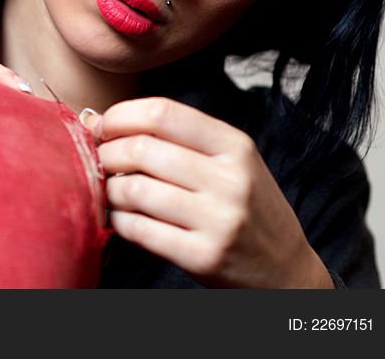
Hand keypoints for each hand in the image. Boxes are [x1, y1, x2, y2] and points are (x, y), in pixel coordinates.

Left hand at [85, 97, 333, 287]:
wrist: (286, 271)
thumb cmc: (245, 207)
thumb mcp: (229, 161)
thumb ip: (176, 138)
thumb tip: (98, 120)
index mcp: (234, 146)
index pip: (162, 113)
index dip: (120, 116)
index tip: (103, 127)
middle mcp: (230, 179)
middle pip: (141, 149)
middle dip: (105, 152)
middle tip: (98, 161)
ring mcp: (219, 220)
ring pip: (133, 189)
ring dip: (107, 189)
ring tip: (110, 191)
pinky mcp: (203, 257)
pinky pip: (138, 230)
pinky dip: (118, 221)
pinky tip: (121, 218)